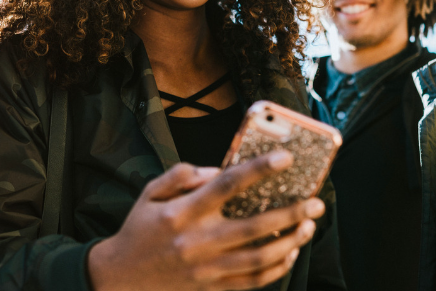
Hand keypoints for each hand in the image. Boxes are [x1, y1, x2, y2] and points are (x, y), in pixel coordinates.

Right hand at [87, 151, 324, 290]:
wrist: (120, 279)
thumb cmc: (139, 230)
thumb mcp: (150, 193)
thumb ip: (181, 175)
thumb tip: (218, 171)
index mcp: (183, 213)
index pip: (227, 186)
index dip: (258, 170)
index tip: (285, 158)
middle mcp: (198, 241)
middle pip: (254, 227)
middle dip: (290, 213)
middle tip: (316, 201)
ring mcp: (207, 268)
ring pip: (259, 258)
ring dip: (290, 242)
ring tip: (310, 226)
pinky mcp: (212, 288)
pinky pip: (252, 282)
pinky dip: (275, 269)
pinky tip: (290, 254)